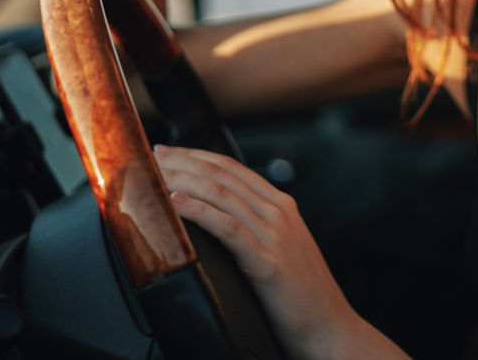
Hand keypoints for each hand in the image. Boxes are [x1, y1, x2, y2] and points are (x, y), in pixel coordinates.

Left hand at [153, 145, 359, 358]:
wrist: (330, 326)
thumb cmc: (300, 294)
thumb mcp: (281, 248)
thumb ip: (256, 227)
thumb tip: (216, 217)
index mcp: (281, 205)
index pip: (230, 167)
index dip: (193, 155)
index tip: (164, 151)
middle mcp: (278, 212)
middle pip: (221, 174)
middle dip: (181, 162)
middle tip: (148, 158)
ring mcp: (275, 234)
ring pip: (221, 193)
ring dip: (182, 180)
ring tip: (153, 175)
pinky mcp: (268, 261)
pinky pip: (228, 228)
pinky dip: (199, 211)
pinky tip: (176, 203)